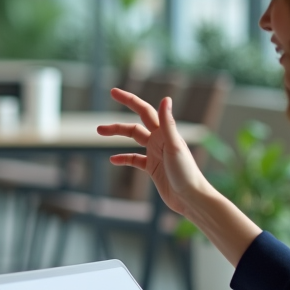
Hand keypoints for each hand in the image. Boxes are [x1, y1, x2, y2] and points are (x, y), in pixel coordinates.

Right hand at [98, 89, 211, 216]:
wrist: (191, 197)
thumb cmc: (186, 172)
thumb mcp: (174, 146)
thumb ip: (168, 123)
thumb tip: (166, 98)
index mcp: (164, 133)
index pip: (144, 111)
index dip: (129, 100)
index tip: (113, 92)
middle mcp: (159, 140)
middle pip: (134, 127)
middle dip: (116, 125)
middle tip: (98, 127)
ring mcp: (155, 154)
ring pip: (133, 140)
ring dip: (117, 136)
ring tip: (100, 134)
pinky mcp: (153, 168)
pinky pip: (135, 159)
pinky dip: (124, 158)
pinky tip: (113, 160)